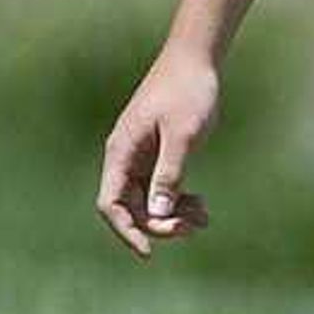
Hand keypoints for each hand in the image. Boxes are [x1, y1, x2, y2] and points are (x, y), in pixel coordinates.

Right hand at [96, 49, 222, 259]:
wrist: (195, 61)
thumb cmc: (188, 92)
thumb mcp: (183, 135)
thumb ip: (170, 173)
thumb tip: (158, 212)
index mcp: (121, 153)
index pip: (111, 204)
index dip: (127, 230)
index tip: (149, 252)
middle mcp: (125, 158)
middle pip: (131, 207)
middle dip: (159, 223)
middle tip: (193, 227)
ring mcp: (140, 157)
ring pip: (148, 201)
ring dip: (172, 215)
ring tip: (203, 217)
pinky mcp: (158, 155)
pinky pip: (161, 189)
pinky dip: (179, 201)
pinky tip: (201, 206)